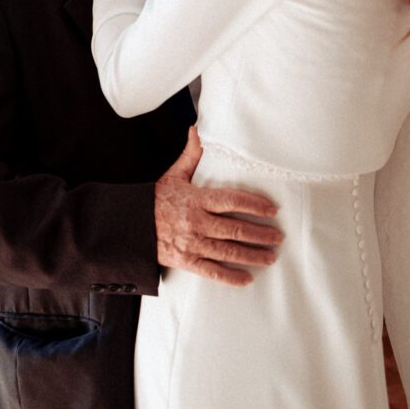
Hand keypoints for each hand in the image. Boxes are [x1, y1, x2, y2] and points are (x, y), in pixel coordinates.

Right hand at [155, 127, 282, 285]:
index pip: (232, 200)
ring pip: (229, 251)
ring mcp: (192, 244)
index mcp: (196, 199)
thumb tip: (197, 130)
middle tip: (278, 237)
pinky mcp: (186, 261)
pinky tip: (247, 278)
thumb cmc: (155, 199)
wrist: (131, 225)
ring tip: (270, 256)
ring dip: (253, 255)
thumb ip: (190, 155)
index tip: (272, 209)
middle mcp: (197, 223)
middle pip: (236, 229)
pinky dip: (231, 277)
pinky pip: (212, 272)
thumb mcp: (173, 175)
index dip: (255, 205)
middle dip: (261, 234)